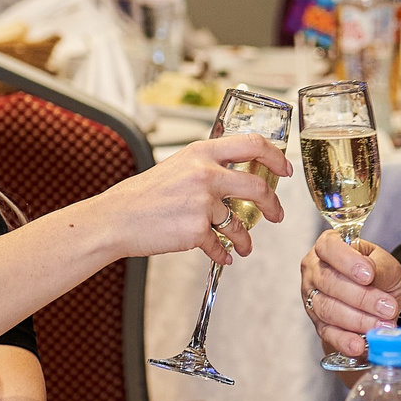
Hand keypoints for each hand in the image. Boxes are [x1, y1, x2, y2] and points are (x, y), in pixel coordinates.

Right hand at [90, 132, 286, 265]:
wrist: (116, 218)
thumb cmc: (144, 194)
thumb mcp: (177, 165)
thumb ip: (207, 166)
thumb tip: (237, 174)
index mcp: (201, 152)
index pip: (252, 144)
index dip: (275, 156)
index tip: (284, 169)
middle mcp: (205, 174)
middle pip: (257, 187)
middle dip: (273, 205)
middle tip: (277, 215)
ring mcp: (202, 203)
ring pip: (240, 224)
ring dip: (246, 239)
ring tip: (244, 246)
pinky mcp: (196, 230)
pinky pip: (220, 245)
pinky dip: (223, 254)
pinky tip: (223, 256)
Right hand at [302, 229, 400, 359]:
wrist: (383, 301)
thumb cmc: (380, 275)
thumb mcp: (386, 264)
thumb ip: (379, 267)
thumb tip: (371, 274)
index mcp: (328, 247)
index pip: (329, 248)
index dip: (347, 262)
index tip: (369, 275)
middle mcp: (314, 271)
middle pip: (329, 283)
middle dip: (361, 297)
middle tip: (387, 306)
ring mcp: (313, 299)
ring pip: (328, 309)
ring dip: (358, 319)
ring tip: (383, 325)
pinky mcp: (319, 324)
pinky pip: (328, 333)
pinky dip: (345, 340)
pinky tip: (360, 344)